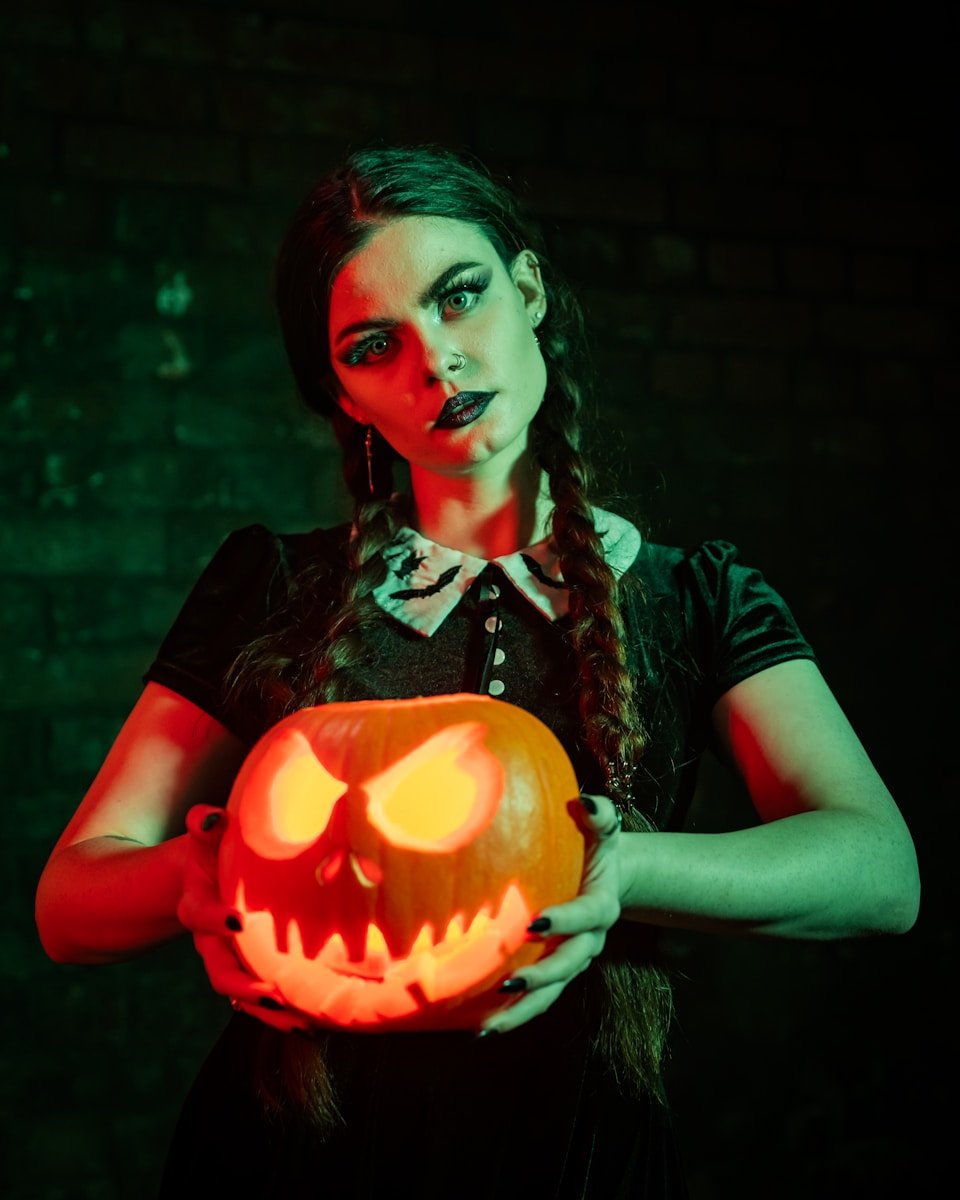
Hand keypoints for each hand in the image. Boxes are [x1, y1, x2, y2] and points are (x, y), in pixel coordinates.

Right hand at [178, 804, 310, 1033]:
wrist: (194, 879)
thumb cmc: (209, 850)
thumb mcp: (204, 835)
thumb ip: (204, 825)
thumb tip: (209, 816)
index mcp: (197, 904)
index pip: (202, 914)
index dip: (217, 918)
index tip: (237, 921)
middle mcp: (209, 940)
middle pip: (221, 970)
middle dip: (245, 985)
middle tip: (276, 992)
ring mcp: (226, 959)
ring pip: (241, 993)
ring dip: (268, 1010)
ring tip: (302, 1021)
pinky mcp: (244, 969)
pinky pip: (257, 997)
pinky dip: (279, 1013)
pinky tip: (310, 1024)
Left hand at [479, 791, 623, 1035]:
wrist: (607, 873)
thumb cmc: (596, 843)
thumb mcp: (602, 826)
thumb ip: (600, 814)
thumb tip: (586, 802)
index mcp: (601, 905)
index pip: (588, 916)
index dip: (565, 921)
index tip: (535, 922)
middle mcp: (589, 940)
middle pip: (569, 965)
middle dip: (540, 977)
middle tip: (507, 982)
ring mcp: (572, 959)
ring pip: (552, 993)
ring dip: (521, 1010)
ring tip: (488, 1027)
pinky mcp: (556, 971)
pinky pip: (539, 998)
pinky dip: (514, 1013)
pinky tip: (482, 1026)